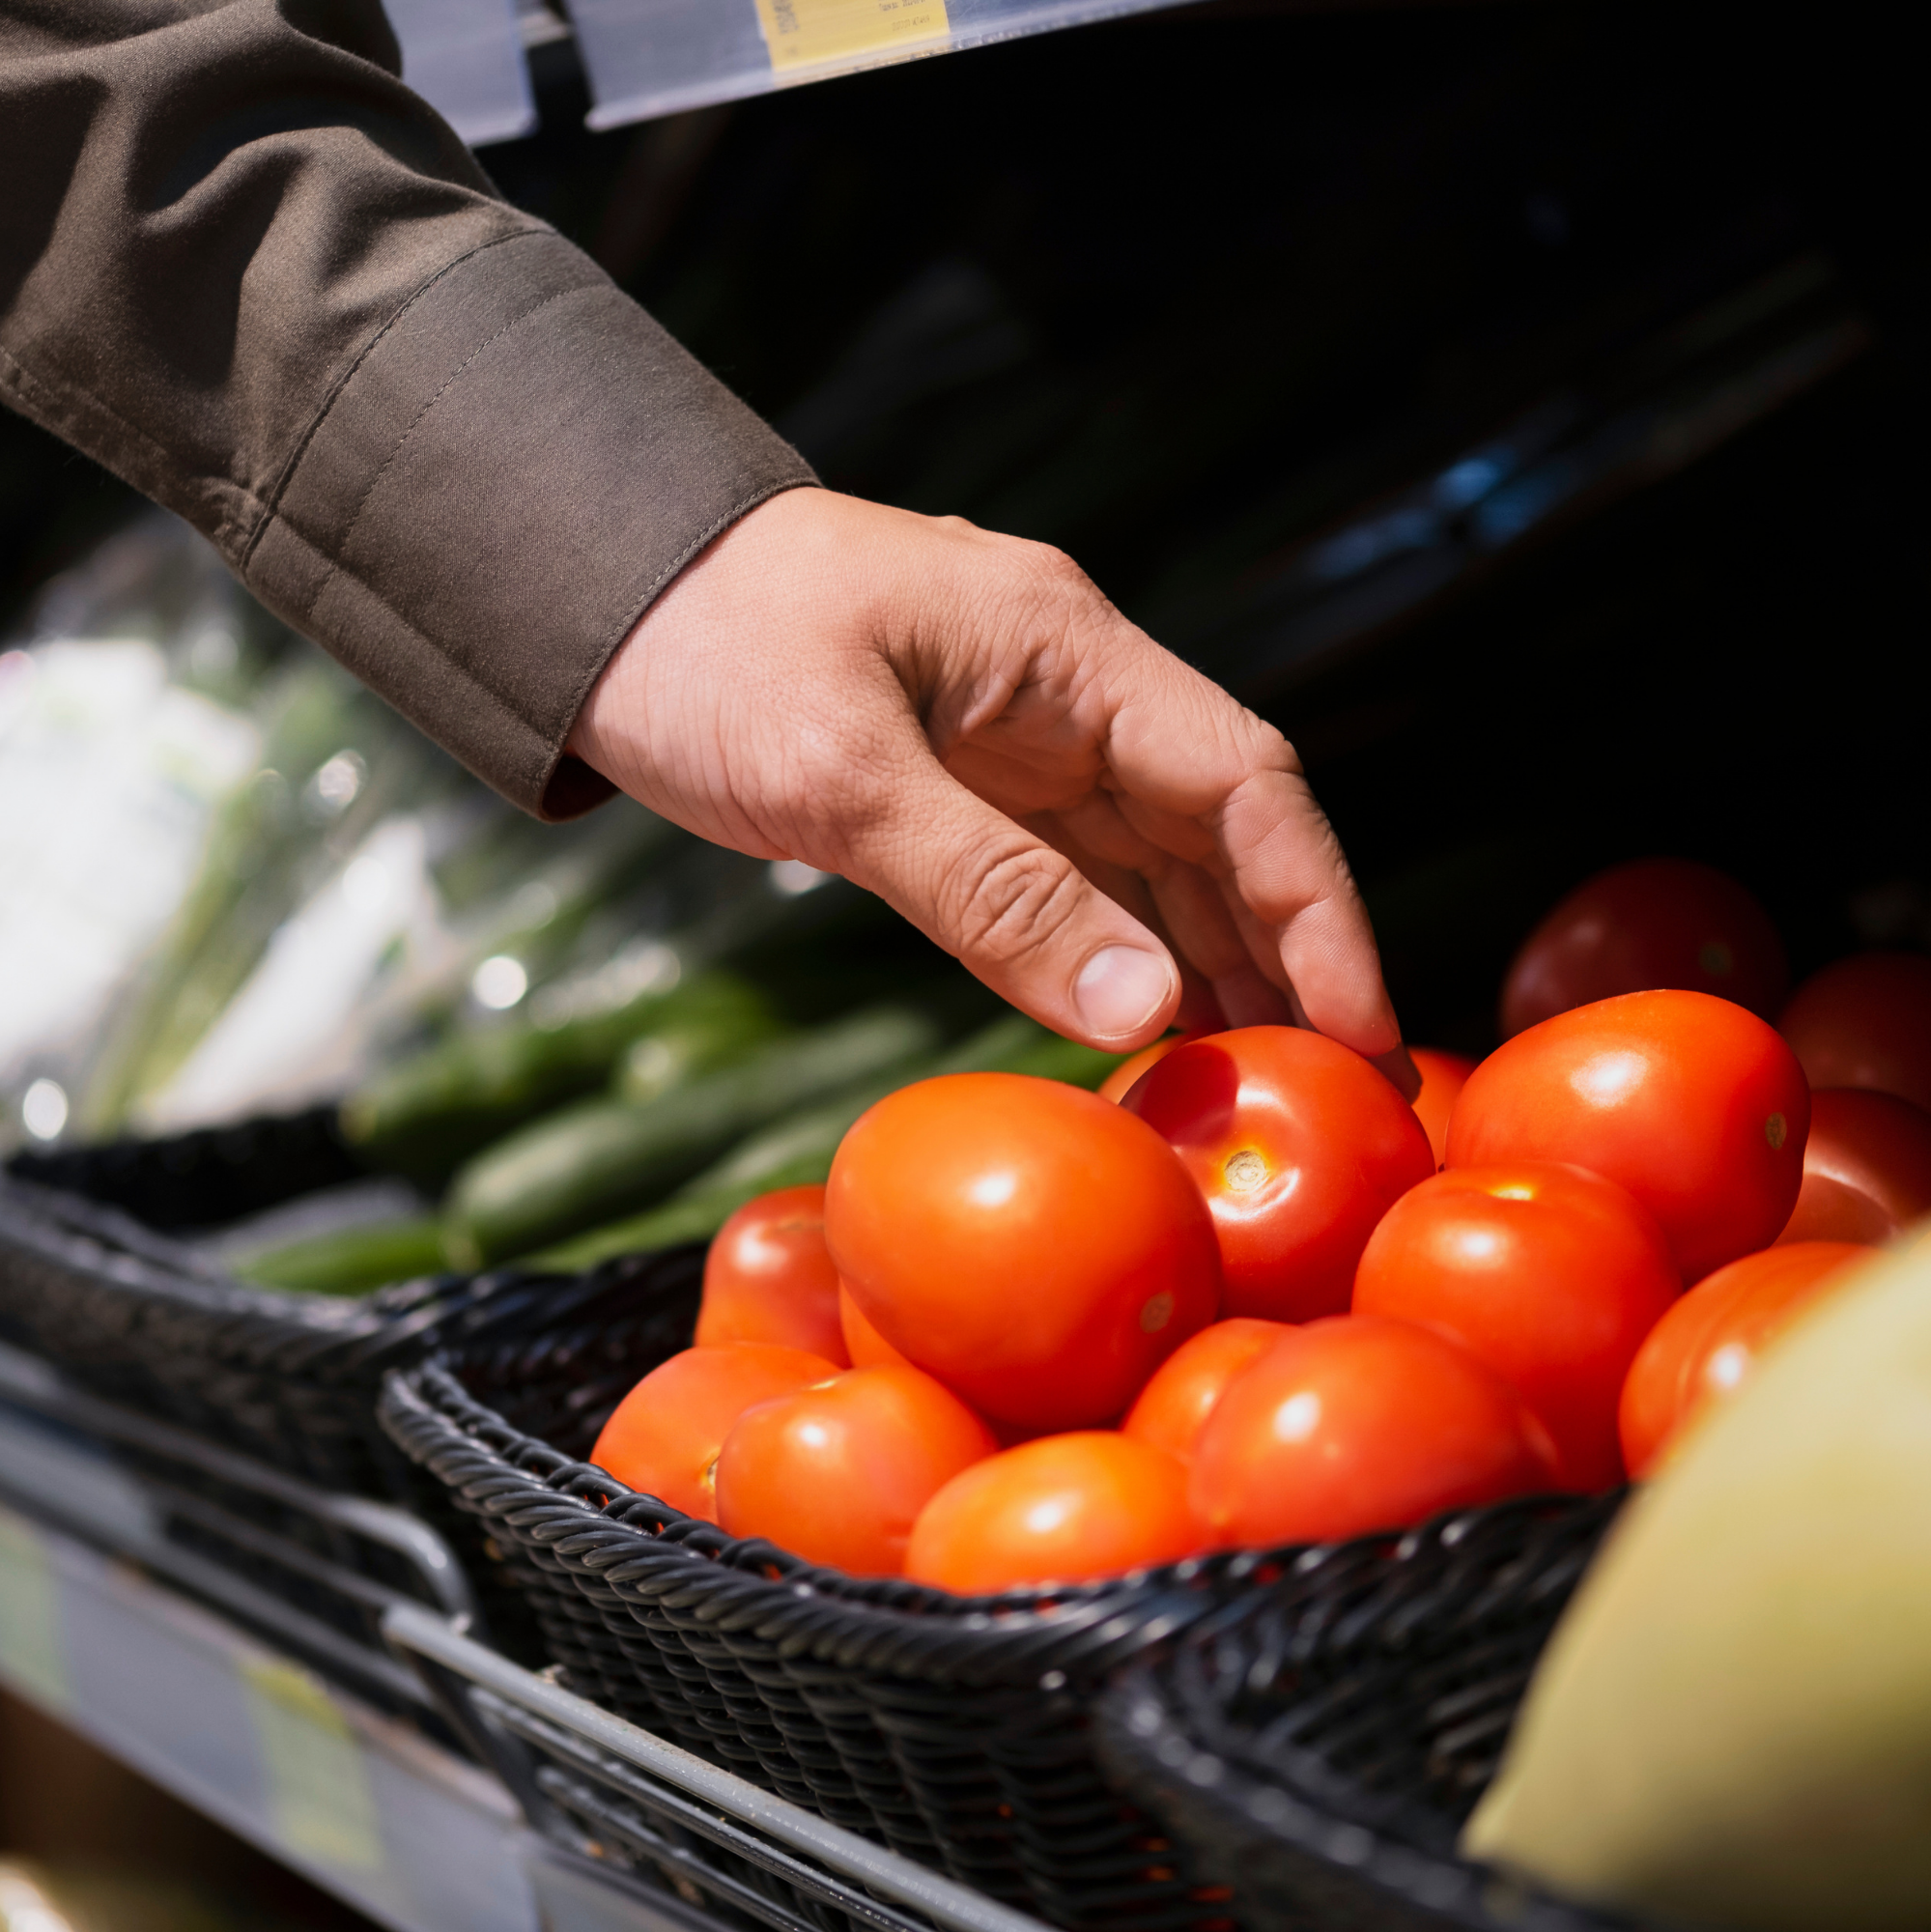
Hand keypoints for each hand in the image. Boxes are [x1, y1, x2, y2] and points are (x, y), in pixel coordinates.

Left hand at [570, 488, 1412, 1083]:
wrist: (594, 598)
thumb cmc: (705, 650)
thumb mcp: (842, 774)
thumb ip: (994, 891)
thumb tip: (1143, 1012)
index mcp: (1066, 649)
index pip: (1246, 779)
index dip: (1319, 906)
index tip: (1359, 1027)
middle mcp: (1069, 691)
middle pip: (1222, 830)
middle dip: (1287, 955)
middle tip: (1330, 1093)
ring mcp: (1022, 742)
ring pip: (1157, 863)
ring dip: (1211, 968)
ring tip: (1255, 1090)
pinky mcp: (969, 788)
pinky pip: (1076, 881)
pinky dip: (1117, 959)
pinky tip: (1143, 1038)